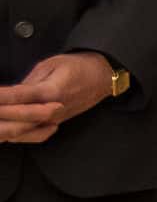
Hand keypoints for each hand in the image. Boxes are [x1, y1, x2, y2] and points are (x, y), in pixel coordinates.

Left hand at [0, 52, 117, 143]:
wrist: (102, 77)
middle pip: (18, 122)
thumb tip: (7, 95)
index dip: (0, 98)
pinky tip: (6, 134)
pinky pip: (32, 136)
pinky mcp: (55, 124)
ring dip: (5, 129)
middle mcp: (53, 111)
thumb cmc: (77, 67)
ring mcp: (54, 120)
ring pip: (23, 133)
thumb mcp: (50, 65)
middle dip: (1, 115)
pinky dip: (15, 136)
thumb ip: (28, 83)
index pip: (19, 97)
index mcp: (52, 91)